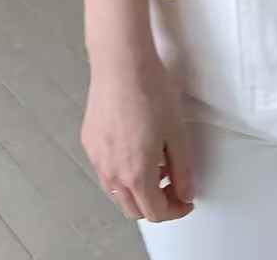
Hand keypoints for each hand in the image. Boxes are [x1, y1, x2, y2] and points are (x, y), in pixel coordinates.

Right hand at [80, 49, 195, 222]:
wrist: (121, 64)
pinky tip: (138, 147)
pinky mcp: (89, 143)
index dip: (175, 210)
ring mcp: (96, 159)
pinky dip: (123, 172)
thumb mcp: (177, 132)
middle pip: (133, 208)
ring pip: (117, 192)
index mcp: (136, 174)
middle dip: (156, 204)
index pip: (155, 212)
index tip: (187, 199)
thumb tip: (185, 193)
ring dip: (138, 189)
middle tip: (175, 185)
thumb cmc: (152, 93)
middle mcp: (112, 173)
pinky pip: (106, 170)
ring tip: (159, 164)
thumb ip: (183, 169)